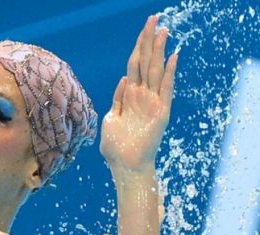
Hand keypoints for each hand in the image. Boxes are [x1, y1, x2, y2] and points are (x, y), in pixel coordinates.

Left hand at [100, 16, 177, 172]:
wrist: (125, 166)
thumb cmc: (116, 147)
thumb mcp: (111, 119)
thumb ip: (117, 100)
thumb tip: (124, 80)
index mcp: (129, 97)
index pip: (134, 66)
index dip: (138, 47)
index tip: (143, 29)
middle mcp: (142, 96)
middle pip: (146, 62)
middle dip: (148, 40)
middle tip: (153, 18)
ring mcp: (152, 103)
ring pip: (155, 70)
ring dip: (158, 50)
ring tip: (162, 30)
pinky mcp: (160, 112)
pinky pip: (165, 88)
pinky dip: (169, 72)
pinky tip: (172, 57)